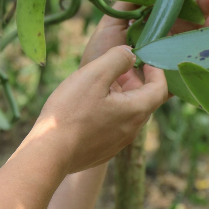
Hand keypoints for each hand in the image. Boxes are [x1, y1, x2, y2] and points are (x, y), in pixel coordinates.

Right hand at [30, 45, 168, 175]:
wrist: (48, 153)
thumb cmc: (70, 112)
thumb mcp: (94, 75)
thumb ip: (117, 58)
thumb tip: (130, 54)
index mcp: (136, 111)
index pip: (160, 88)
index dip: (156, 70)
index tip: (145, 58)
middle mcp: (131, 130)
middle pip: (144, 100)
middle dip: (135, 81)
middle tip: (120, 67)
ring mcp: (117, 143)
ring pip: (128, 114)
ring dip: (122, 95)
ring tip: (102, 83)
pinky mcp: (102, 151)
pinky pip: (114, 126)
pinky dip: (110, 110)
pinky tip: (89, 105)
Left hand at [81, 0, 208, 73]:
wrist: (92, 89)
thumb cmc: (99, 56)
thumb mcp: (110, 25)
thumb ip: (127, 5)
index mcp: (149, 27)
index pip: (170, 8)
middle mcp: (161, 43)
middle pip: (187, 23)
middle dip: (202, 8)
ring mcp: (168, 62)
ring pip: (194, 44)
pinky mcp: (171, 84)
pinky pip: (193, 75)